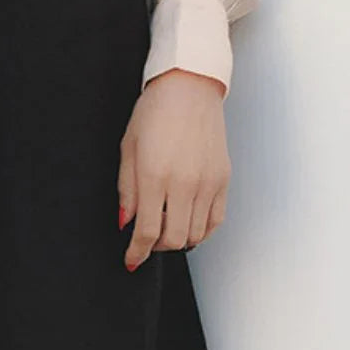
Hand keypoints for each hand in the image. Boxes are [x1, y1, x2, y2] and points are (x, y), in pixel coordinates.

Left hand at [118, 69, 230, 270]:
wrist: (189, 88)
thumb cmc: (152, 113)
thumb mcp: (127, 148)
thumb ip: (126, 189)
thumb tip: (125, 224)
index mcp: (155, 175)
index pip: (146, 230)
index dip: (136, 251)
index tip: (130, 260)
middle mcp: (184, 183)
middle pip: (174, 239)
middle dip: (156, 248)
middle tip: (145, 241)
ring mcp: (208, 183)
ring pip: (197, 235)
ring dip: (178, 240)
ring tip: (164, 229)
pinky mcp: (224, 180)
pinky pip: (216, 220)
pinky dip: (201, 230)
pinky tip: (187, 223)